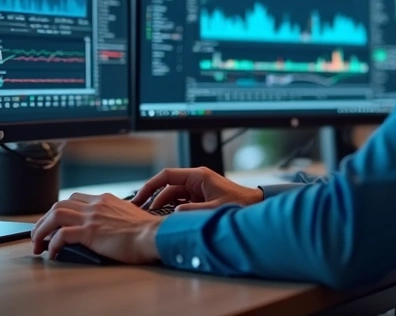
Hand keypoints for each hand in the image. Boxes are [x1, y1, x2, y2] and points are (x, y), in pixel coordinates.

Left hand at [31, 193, 161, 263]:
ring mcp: (91, 217)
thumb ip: (115, 216)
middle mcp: (95, 205)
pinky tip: (53, 253)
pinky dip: (53, 245)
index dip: (59, 211)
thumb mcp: (129, 215)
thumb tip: (108, 228)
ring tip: (38, 244)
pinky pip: (61, 236)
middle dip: (44, 220)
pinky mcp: (90, 232)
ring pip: (55, 216)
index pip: (73, 199)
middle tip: (39, 234)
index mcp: (105, 200)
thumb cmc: (147, 231)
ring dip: (42, 230)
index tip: (54, 222)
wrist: (154, 235)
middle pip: (58, 205)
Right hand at [131, 167, 261, 211]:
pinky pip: (182, 202)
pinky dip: (174, 210)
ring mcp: (199, 188)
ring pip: (174, 196)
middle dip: (155, 200)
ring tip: (153, 219)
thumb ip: (192, 212)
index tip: (139, 197)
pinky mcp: (202, 197)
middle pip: (168, 187)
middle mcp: (196, 180)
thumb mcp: (213, 209)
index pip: (166, 176)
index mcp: (198, 176)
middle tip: (142, 213)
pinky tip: (167, 221)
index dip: (150, 186)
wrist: (255, 207)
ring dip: (164, 207)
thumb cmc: (240, 204)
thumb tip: (173, 215)